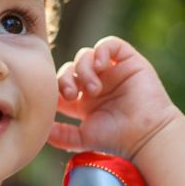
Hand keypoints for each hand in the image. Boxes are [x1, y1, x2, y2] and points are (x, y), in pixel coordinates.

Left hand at [48, 37, 178, 159]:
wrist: (145, 136)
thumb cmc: (117, 141)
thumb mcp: (81, 139)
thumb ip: (60, 135)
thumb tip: (40, 131)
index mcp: (84, 102)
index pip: (61, 84)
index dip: (55, 88)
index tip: (57, 101)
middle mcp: (97, 84)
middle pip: (70, 69)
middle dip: (65, 79)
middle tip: (72, 94)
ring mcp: (112, 72)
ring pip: (86, 55)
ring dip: (83, 69)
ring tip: (93, 89)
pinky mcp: (129, 61)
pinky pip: (110, 44)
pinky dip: (101, 50)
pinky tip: (100, 65)